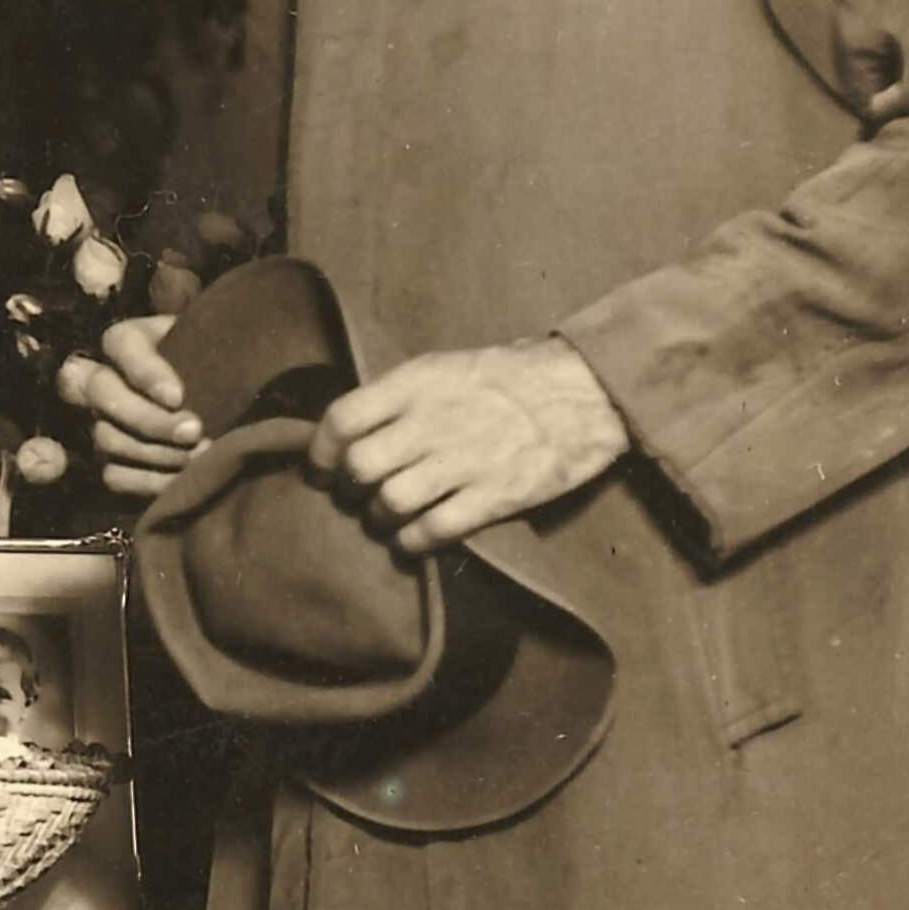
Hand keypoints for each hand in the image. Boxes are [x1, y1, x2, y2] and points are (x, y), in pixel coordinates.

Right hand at [54, 313, 206, 510]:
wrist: (222, 398)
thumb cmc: (215, 362)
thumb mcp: (213, 341)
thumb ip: (212, 340)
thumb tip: (229, 352)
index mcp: (128, 340)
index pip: (121, 344)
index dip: (145, 373)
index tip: (178, 397)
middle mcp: (104, 380)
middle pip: (103, 394)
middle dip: (149, 419)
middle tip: (194, 431)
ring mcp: (103, 423)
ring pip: (107, 438)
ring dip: (155, 453)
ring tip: (197, 455)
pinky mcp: (111, 461)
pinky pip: (114, 476)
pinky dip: (148, 482)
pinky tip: (183, 479)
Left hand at [307, 340, 627, 553]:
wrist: (588, 390)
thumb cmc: (514, 376)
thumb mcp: (449, 366)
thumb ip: (402, 395)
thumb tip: (356, 427)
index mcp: (417, 382)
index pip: (342, 419)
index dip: (320, 451)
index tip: (320, 467)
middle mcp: (432, 421)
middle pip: (359, 468)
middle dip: (348, 490)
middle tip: (355, 497)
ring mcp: (463, 461)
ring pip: (389, 504)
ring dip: (378, 520)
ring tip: (386, 520)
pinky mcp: (494, 496)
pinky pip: (432, 532)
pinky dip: (412, 543)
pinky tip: (413, 541)